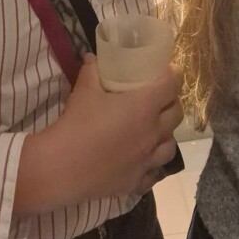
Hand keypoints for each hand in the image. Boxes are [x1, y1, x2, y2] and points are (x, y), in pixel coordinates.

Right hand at [13, 56, 182, 214]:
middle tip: (160, 98)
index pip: (171, 85)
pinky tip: (143, 161)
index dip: (174, 75)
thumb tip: (92, 57)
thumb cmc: (77, 123)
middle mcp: (153, 133)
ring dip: (166, 135)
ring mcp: (148, 160)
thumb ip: (92, 69)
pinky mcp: (138, 181)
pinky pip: (155, 172)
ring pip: (170, 145)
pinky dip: (153, 165)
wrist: (61, 167)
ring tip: (154, 131)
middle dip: (172, 103)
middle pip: (177, 114)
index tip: (170, 70)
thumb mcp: (84, 89)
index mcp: (144, 107)